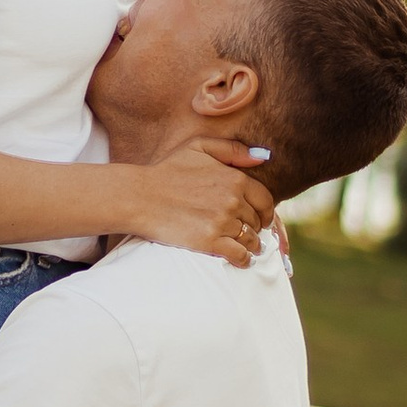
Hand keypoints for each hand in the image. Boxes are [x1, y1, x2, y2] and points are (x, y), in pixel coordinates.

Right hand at [119, 140, 276, 265]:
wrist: (140, 196)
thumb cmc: (167, 170)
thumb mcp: (198, 147)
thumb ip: (231, 149)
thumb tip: (262, 157)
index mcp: (234, 179)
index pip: (265, 200)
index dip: (266, 212)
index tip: (262, 219)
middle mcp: (232, 201)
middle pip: (257, 221)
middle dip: (255, 227)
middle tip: (249, 233)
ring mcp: (221, 222)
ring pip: (250, 239)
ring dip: (251, 245)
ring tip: (248, 247)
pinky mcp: (209, 242)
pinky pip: (239, 255)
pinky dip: (243, 259)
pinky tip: (241, 259)